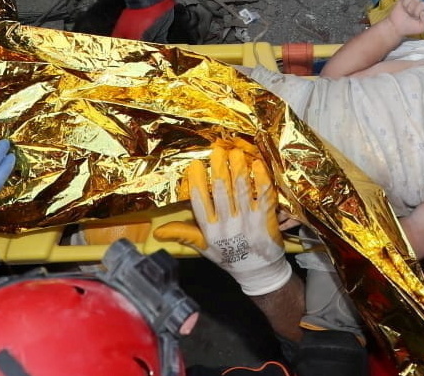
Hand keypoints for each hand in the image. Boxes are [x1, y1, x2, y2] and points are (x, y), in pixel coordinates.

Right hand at [154, 142, 290, 295]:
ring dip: (238, 169)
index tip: (195, 165)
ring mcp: (248, 223)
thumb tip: (157, 231)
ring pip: (240, 191)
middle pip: (220, 192)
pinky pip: (262, 197)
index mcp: (210, 231)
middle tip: (217, 150)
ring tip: (236, 153)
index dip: (196, 183)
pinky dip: (260, 181)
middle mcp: (227, 226)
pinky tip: (257, 166)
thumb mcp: (204, 248)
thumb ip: (184, 234)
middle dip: (219, 169)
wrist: (259, 272)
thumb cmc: (230, 257)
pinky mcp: (266, 221)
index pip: (199, 203)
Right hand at [388, 0, 423, 34]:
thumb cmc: (409, 27)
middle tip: (409, 15)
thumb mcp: (422, 28)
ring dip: (406, 4)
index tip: (414, 18)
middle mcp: (422, 3)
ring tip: (406, 10)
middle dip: (411, 8)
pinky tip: (403, 4)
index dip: (417, 12)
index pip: (423, 4)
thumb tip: (423, 12)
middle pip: (417, 0)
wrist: (396, 26)